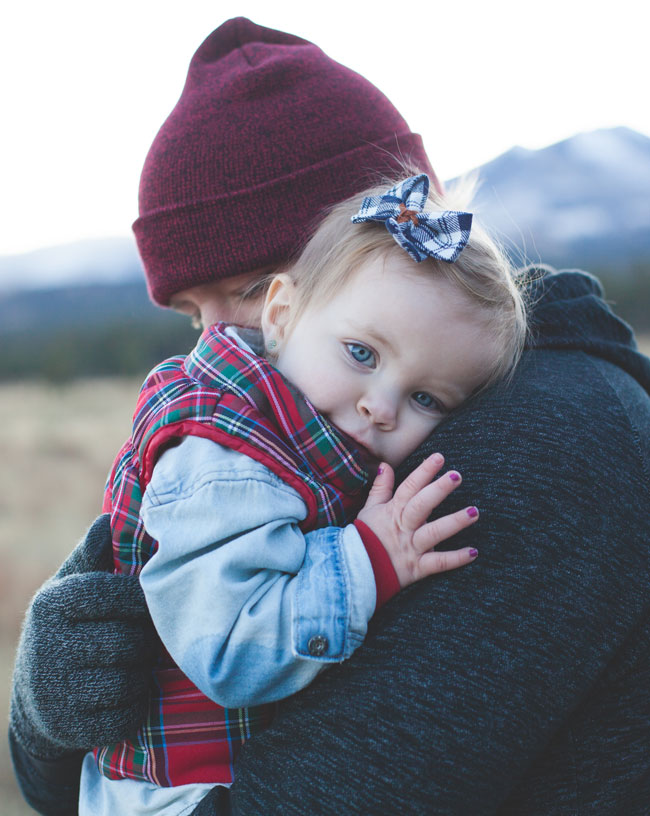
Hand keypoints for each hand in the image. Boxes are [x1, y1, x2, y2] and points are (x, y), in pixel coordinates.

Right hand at [10, 514, 155, 758]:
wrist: (37, 699)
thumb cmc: (70, 627)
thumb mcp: (72, 586)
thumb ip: (94, 554)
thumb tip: (111, 518)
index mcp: (54, 603)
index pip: (119, 595)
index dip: (144, 602)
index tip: (149, 606)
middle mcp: (49, 645)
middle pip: (130, 642)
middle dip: (146, 643)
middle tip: (145, 642)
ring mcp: (55, 691)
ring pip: (130, 681)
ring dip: (142, 676)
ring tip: (135, 667)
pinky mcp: (67, 728)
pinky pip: (124, 716)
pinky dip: (134, 708)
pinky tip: (125, 696)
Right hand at [356, 453, 478, 588]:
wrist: (356, 571)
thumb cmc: (365, 537)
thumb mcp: (369, 509)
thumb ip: (380, 488)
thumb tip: (386, 465)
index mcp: (393, 511)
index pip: (409, 487)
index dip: (424, 472)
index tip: (439, 457)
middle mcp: (404, 527)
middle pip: (422, 505)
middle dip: (439, 490)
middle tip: (456, 476)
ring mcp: (411, 547)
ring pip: (434, 533)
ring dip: (454, 522)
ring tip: (474, 512)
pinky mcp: (417, 568)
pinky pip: (438, 563)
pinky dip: (456, 559)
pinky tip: (473, 553)